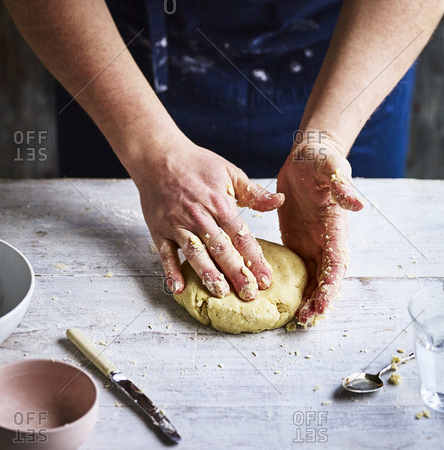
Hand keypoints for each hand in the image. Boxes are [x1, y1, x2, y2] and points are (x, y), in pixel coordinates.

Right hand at [132, 133, 284, 299]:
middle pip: (221, 248)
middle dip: (236, 273)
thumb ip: (253, 192)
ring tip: (221, 293)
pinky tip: (179, 289)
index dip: (254, 259)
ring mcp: (177, 224)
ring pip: (195, 253)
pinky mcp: (158, 229)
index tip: (266, 279)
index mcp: (219, 203)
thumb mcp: (229, 172)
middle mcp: (199, 215)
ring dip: (208, 274)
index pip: (241, 236)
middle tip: (249, 294)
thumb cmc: (196, 164)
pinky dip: (170, 271)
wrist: (158, 155)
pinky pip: (165, 253)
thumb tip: (280, 200)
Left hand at [276, 132, 363, 325]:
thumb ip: (342, 186)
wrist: (308, 155)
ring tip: (295, 319)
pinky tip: (280, 297)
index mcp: (335, 227)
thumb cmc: (321, 160)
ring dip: (306, 297)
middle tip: (304, 321)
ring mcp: (312, 241)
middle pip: (325, 277)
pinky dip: (293, 284)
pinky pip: (296, 266)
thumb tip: (357, 204)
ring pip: (312, 276)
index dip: (330, 287)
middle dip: (317, 300)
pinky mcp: (297, 239)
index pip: (336, 264)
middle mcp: (326, 239)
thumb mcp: (331, 168)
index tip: (321, 306)